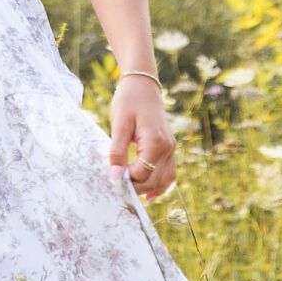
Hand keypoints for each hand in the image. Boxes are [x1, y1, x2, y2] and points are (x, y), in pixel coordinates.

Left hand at [108, 77, 176, 200]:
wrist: (142, 84)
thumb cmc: (128, 101)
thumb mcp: (118, 124)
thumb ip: (117, 152)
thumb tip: (114, 177)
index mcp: (156, 142)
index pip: (141, 174)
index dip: (125, 180)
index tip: (110, 178)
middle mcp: (168, 148)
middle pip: (153, 180)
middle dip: (136, 187)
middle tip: (117, 188)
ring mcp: (171, 148)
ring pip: (165, 180)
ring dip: (148, 189)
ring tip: (131, 195)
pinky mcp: (168, 147)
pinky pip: (169, 172)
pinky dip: (160, 185)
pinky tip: (148, 195)